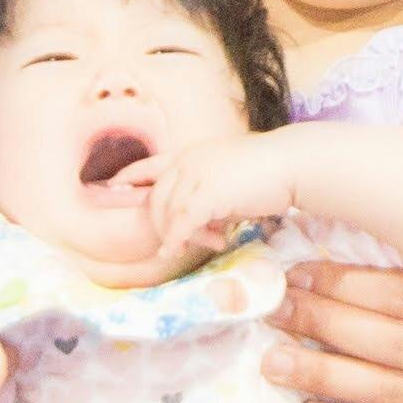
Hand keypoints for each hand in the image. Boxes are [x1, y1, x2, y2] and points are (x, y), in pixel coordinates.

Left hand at [142, 135, 292, 260]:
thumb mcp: (230, 182)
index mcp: (191, 154)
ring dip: (181, 235)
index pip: (149, 165)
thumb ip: (210, 199)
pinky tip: (180, 248)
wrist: (292, 165)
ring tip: (209, 243)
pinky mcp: (206, 192)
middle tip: (185, 242)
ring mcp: (195, 174)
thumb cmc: (269, 175)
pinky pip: (183, 222)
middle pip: (157, 198)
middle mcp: (187, 160)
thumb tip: (204, 226)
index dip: (128, 176)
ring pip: (170, 214)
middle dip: (165, 225)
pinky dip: (179, 238)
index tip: (110, 186)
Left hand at [268, 261, 402, 402]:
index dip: (341, 285)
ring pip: (383, 387)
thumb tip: (301, 245)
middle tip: (274, 313)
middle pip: (389, 340)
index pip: (401, 294)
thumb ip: (382, 257)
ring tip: (273, 362)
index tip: (294, 276)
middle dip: (323, 324)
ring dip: (321, 374)